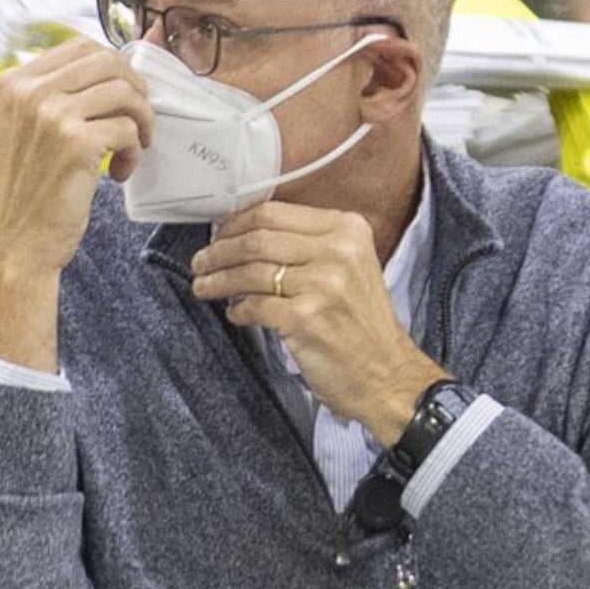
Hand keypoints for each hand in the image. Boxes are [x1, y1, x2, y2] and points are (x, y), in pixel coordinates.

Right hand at [0, 38, 152, 369]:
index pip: (80, 45)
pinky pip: (127, 128)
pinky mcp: (76, 143)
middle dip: (134, 87)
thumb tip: (112, 71)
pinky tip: (118, 172)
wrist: (14, 244)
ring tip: (132, 146)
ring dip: (140, 118)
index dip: (114, 66)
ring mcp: (51, 114)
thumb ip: (55, 96)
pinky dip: (133, 150)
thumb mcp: (27, 130)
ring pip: (124, 90)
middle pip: (107, 60)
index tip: (124, 93)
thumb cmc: (27, 191)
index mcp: (15, 82)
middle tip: (137, 118)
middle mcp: (29, 91)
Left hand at [190, 200, 447, 441]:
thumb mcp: (350, 268)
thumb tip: (246, 235)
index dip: (236, 223)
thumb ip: (309, 245)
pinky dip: (237, 310)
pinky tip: (235, 314)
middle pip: (258, 238)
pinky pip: (253, 306)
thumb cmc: (362, 324)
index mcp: (348, 230)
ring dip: (218, 280)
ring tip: (204, 286)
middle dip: (220, 250)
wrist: (388, 375)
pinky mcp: (305, 318)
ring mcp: (323, 285)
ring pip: (250, 271)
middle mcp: (338, 251)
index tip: (219, 235)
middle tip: (201, 262)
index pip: (275, 213)